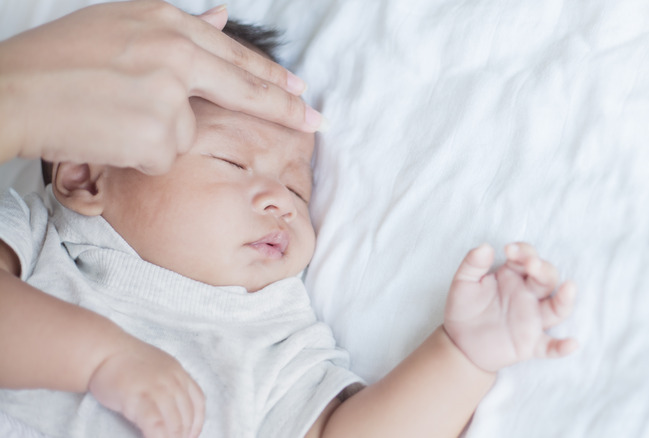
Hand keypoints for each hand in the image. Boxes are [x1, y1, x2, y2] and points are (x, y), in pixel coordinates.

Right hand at [0, 0, 322, 172]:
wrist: (10, 92)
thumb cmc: (53, 61)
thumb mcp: (116, 26)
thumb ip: (176, 29)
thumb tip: (223, 18)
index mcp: (164, 21)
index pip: (232, 51)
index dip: (268, 74)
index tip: (297, 88)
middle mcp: (175, 52)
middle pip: (243, 86)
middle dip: (283, 107)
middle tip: (316, 120)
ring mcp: (170, 92)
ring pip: (190, 130)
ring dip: (158, 134)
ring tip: (110, 117)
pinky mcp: (161, 132)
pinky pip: (167, 155)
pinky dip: (142, 154)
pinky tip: (109, 135)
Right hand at [88, 338, 204, 437]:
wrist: (102, 351)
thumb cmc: (124, 361)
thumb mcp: (157, 367)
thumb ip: (168, 384)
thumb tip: (172, 408)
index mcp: (178, 373)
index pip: (198, 401)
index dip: (197, 423)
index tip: (191, 435)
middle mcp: (173, 381)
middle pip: (187, 415)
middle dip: (183, 435)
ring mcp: (158, 389)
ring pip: (174, 423)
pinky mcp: (140, 398)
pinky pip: (156, 426)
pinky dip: (158, 437)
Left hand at [443, 243, 577, 371]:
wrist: (460, 342)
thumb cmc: (466, 307)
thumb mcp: (462, 283)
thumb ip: (472, 264)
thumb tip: (485, 247)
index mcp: (513, 276)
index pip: (527, 258)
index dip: (523, 252)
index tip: (509, 250)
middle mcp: (528, 295)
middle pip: (547, 278)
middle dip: (542, 269)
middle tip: (531, 264)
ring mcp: (532, 319)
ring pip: (556, 309)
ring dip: (564, 299)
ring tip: (569, 288)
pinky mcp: (530, 344)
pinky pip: (550, 347)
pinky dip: (561, 347)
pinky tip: (571, 344)